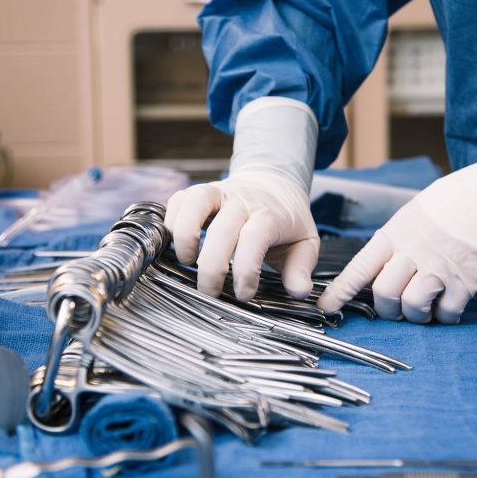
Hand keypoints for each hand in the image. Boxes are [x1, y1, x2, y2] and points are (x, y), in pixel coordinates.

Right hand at [165, 170, 319, 300]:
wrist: (273, 182)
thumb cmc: (286, 219)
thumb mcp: (305, 243)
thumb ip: (301, 269)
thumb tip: (300, 293)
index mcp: (269, 215)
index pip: (254, 239)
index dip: (246, 271)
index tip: (244, 295)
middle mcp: (241, 200)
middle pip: (221, 230)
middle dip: (211, 268)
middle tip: (210, 293)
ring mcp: (217, 192)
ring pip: (193, 203)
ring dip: (184, 236)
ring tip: (187, 261)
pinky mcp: (197, 191)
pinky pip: (177, 201)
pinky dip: (171, 223)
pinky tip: (179, 245)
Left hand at [317, 157, 476, 323]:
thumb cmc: (463, 197)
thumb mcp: (419, 208)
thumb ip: (401, 236)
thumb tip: (388, 261)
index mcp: (397, 231)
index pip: (361, 266)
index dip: (341, 291)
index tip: (327, 307)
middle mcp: (414, 250)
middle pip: (384, 294)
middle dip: (388, 310)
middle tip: (398, 309)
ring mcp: (441, 267)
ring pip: (412, 307)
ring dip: (417, 315)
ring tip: (427, 307)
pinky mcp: (467, 281)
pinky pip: (446, 313)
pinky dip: (446, 316)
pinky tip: (451, 305)